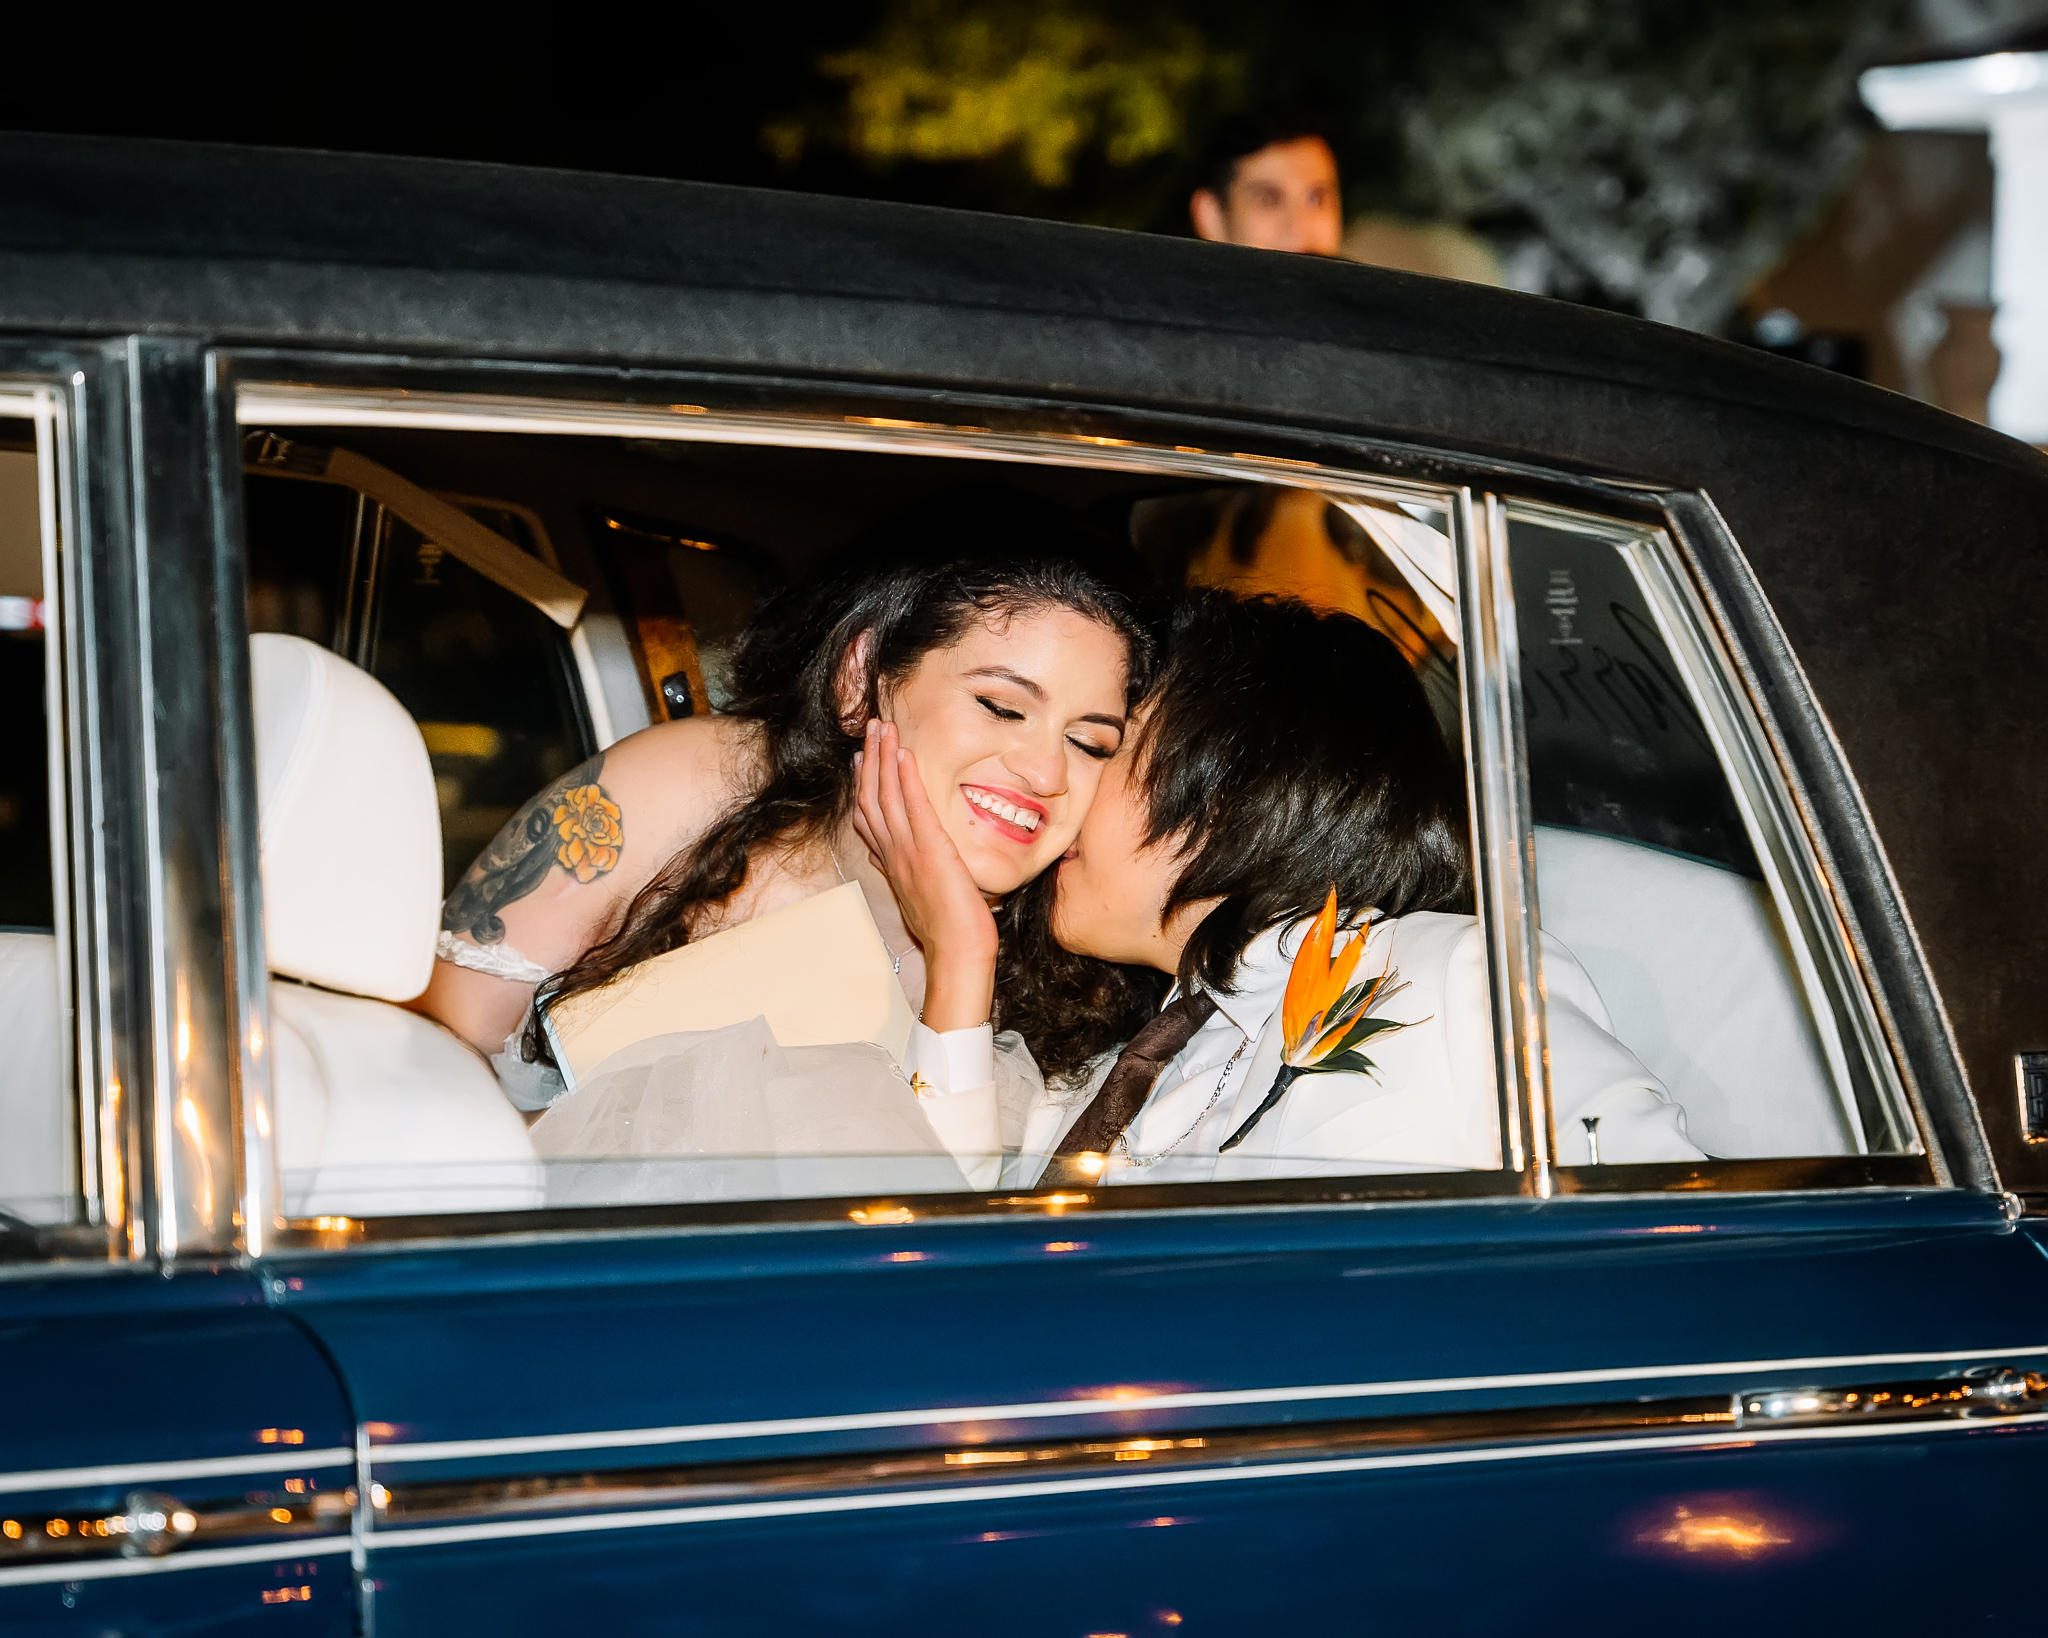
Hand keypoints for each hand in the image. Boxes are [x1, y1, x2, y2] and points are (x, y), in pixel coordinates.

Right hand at [852, 719, 997, 1032]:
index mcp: (892, 865)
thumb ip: (904, 875)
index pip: (869, 818)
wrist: (958, 954)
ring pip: (886, 797)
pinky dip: (906, 779)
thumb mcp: (919, 899)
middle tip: (870, 729)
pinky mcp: (929, 852)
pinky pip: (914, 808)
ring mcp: (908, 852)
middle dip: (871, 760)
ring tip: (882, 728)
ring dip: (884, 758)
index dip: (865, 785)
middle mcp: (893, 855)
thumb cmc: (948, 932)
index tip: (864, 760)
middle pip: (872, 798)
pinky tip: (904, 754)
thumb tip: (890, 861)